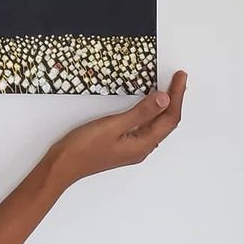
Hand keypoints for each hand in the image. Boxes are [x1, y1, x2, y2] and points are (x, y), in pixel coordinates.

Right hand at [45, 70, 187, 187]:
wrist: (63, 165)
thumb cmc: (85, 147)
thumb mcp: (113, 125)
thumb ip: (140, 112)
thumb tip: (164, 99)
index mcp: (143, 144)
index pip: (169, 118)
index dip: (177, 96)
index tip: (180, 77)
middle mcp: (142, 148)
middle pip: (166, 123)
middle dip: (175, 100)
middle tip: (178, 79)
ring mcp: (132, 148)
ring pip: (156, 125)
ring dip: (164, 107)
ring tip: (170, 89)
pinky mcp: (123, 145)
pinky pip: (145, 127)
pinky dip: (151, 113)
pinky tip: (148, 105)